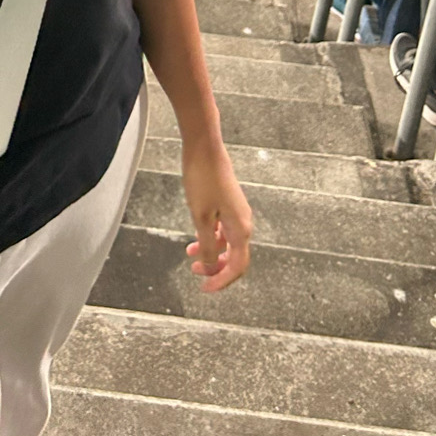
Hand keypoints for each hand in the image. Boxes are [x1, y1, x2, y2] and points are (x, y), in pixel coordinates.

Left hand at [181, 135, 252, 292]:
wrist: (205, 147)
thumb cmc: (203, 179)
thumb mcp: (201, 217)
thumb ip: (208, 245)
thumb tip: (212, 266)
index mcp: (241, 229)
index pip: (237, 267)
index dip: (222, 281)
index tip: (205, 288)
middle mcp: (244, 223)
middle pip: (235, 258)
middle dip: (216, 269)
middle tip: (196, 274)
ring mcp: (237, 213)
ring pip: (228, 244)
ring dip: (212, 253)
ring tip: (191, 255)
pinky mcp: (229, 204)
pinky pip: (223, 230)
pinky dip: (211, 238)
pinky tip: (196, 238)